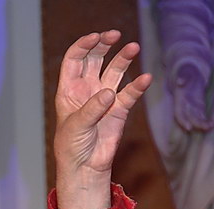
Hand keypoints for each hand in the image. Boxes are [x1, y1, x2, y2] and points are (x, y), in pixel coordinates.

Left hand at [54, 30, 151, 208]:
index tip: (95, 38)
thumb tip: (108, 93)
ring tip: (133, 48)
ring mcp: (104, 98)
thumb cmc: (71, 147)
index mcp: (68, 90)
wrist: (84, 167)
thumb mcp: (76, 126)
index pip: (74, 60)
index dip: (84, 46)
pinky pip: (130, 93)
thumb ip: (92, 109)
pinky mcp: (119, 110)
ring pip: (114, 71)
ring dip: (123, 59)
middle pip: (95, 60)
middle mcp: (86, 90)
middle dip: (103, 45)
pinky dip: (137, 86)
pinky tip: (145, 79)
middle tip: (114, 35)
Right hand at [172, 63, 213, 131]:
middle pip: (189, 118)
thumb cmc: (186, 72)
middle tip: (205, 127)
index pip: (179, 113)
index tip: (188, 127)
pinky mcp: (199, 107)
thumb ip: (182, 76)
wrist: (190, 74)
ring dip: (202, 124)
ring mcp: (192, 107)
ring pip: (196, 119)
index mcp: (179, 100)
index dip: (183, 120)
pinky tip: (213, 124)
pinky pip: (202, 117)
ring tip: (212, 125)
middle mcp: (184, 106)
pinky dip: (207, 121)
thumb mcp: (184, 72)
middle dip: (196, 124)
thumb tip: (180, 82)